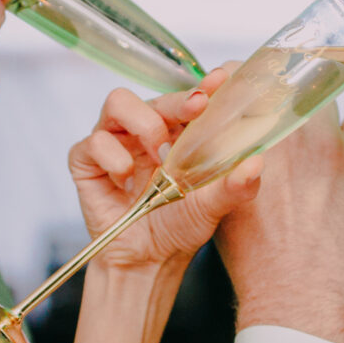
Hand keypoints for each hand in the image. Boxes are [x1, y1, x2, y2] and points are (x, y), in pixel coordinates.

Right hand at [67, 73, 252, 274]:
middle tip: (196, 109)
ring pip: (118, 102)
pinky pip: (94, 141)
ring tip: (159, 157)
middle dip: (177, 100)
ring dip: (143, 124)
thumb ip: (235, 185)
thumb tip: (256, 163)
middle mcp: (144, 130)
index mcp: (177, 132)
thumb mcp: (214, 206)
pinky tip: (127, 183)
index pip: (188, 97)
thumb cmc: (180, 226)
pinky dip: (114, 159)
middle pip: (156, 95)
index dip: (203, 85)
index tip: (219, 82)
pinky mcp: (86, 159)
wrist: (147, 260)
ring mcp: (114, 141)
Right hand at [218, 102, 343, 342]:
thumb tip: (231, 143)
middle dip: (286, 94)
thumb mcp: (221, 206)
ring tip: (317, 140)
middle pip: (288, 86)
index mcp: (245, 141)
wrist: (299, 296)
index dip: (247, 78)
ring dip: (320, 115)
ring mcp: (326, 144)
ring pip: (326, 104)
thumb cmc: (257, 261)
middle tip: (288, 111)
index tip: (250, 87)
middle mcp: (285, 134)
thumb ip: (224, 164)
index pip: (244, 81)